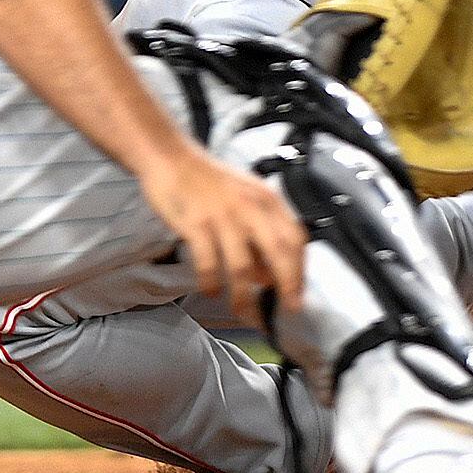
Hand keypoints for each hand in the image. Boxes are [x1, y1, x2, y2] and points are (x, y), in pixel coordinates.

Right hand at [143, 145, 307, 324]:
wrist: (172, 159)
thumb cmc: (209, 182)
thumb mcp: (245, 200)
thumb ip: (260, 235)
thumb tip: (270, 276)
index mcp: (267, 200)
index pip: (295, 238)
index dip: (300, 268)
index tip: (298, 292)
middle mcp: (250, 208)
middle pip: (278, 253)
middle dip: (286, 286)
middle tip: (286, 310)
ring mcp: (223, 217)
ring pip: (242, 267)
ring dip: (245, 297)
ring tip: (244, 313)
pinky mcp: (196, 225)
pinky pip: (208, 264)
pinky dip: (211, 283)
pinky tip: (211, 291)